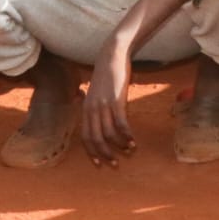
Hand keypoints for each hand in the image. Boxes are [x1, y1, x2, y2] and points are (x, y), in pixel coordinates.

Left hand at [80, 42, 134, 166]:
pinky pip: (121, 123)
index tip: (99, 163)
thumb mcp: (95, 93)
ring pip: (109, 133)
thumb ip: (94, 107)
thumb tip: (96, 121)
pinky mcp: (116, 100)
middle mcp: (92, 109)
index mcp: (85, 109)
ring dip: (119, 145)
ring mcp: (104, 105)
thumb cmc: (106, 74)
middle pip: (96, 139)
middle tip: (115, 163)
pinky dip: (127, 134)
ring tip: (129, 151)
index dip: (92, 152)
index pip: (85, 137)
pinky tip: (133, 140)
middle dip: (105, 154)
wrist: (112, 55)